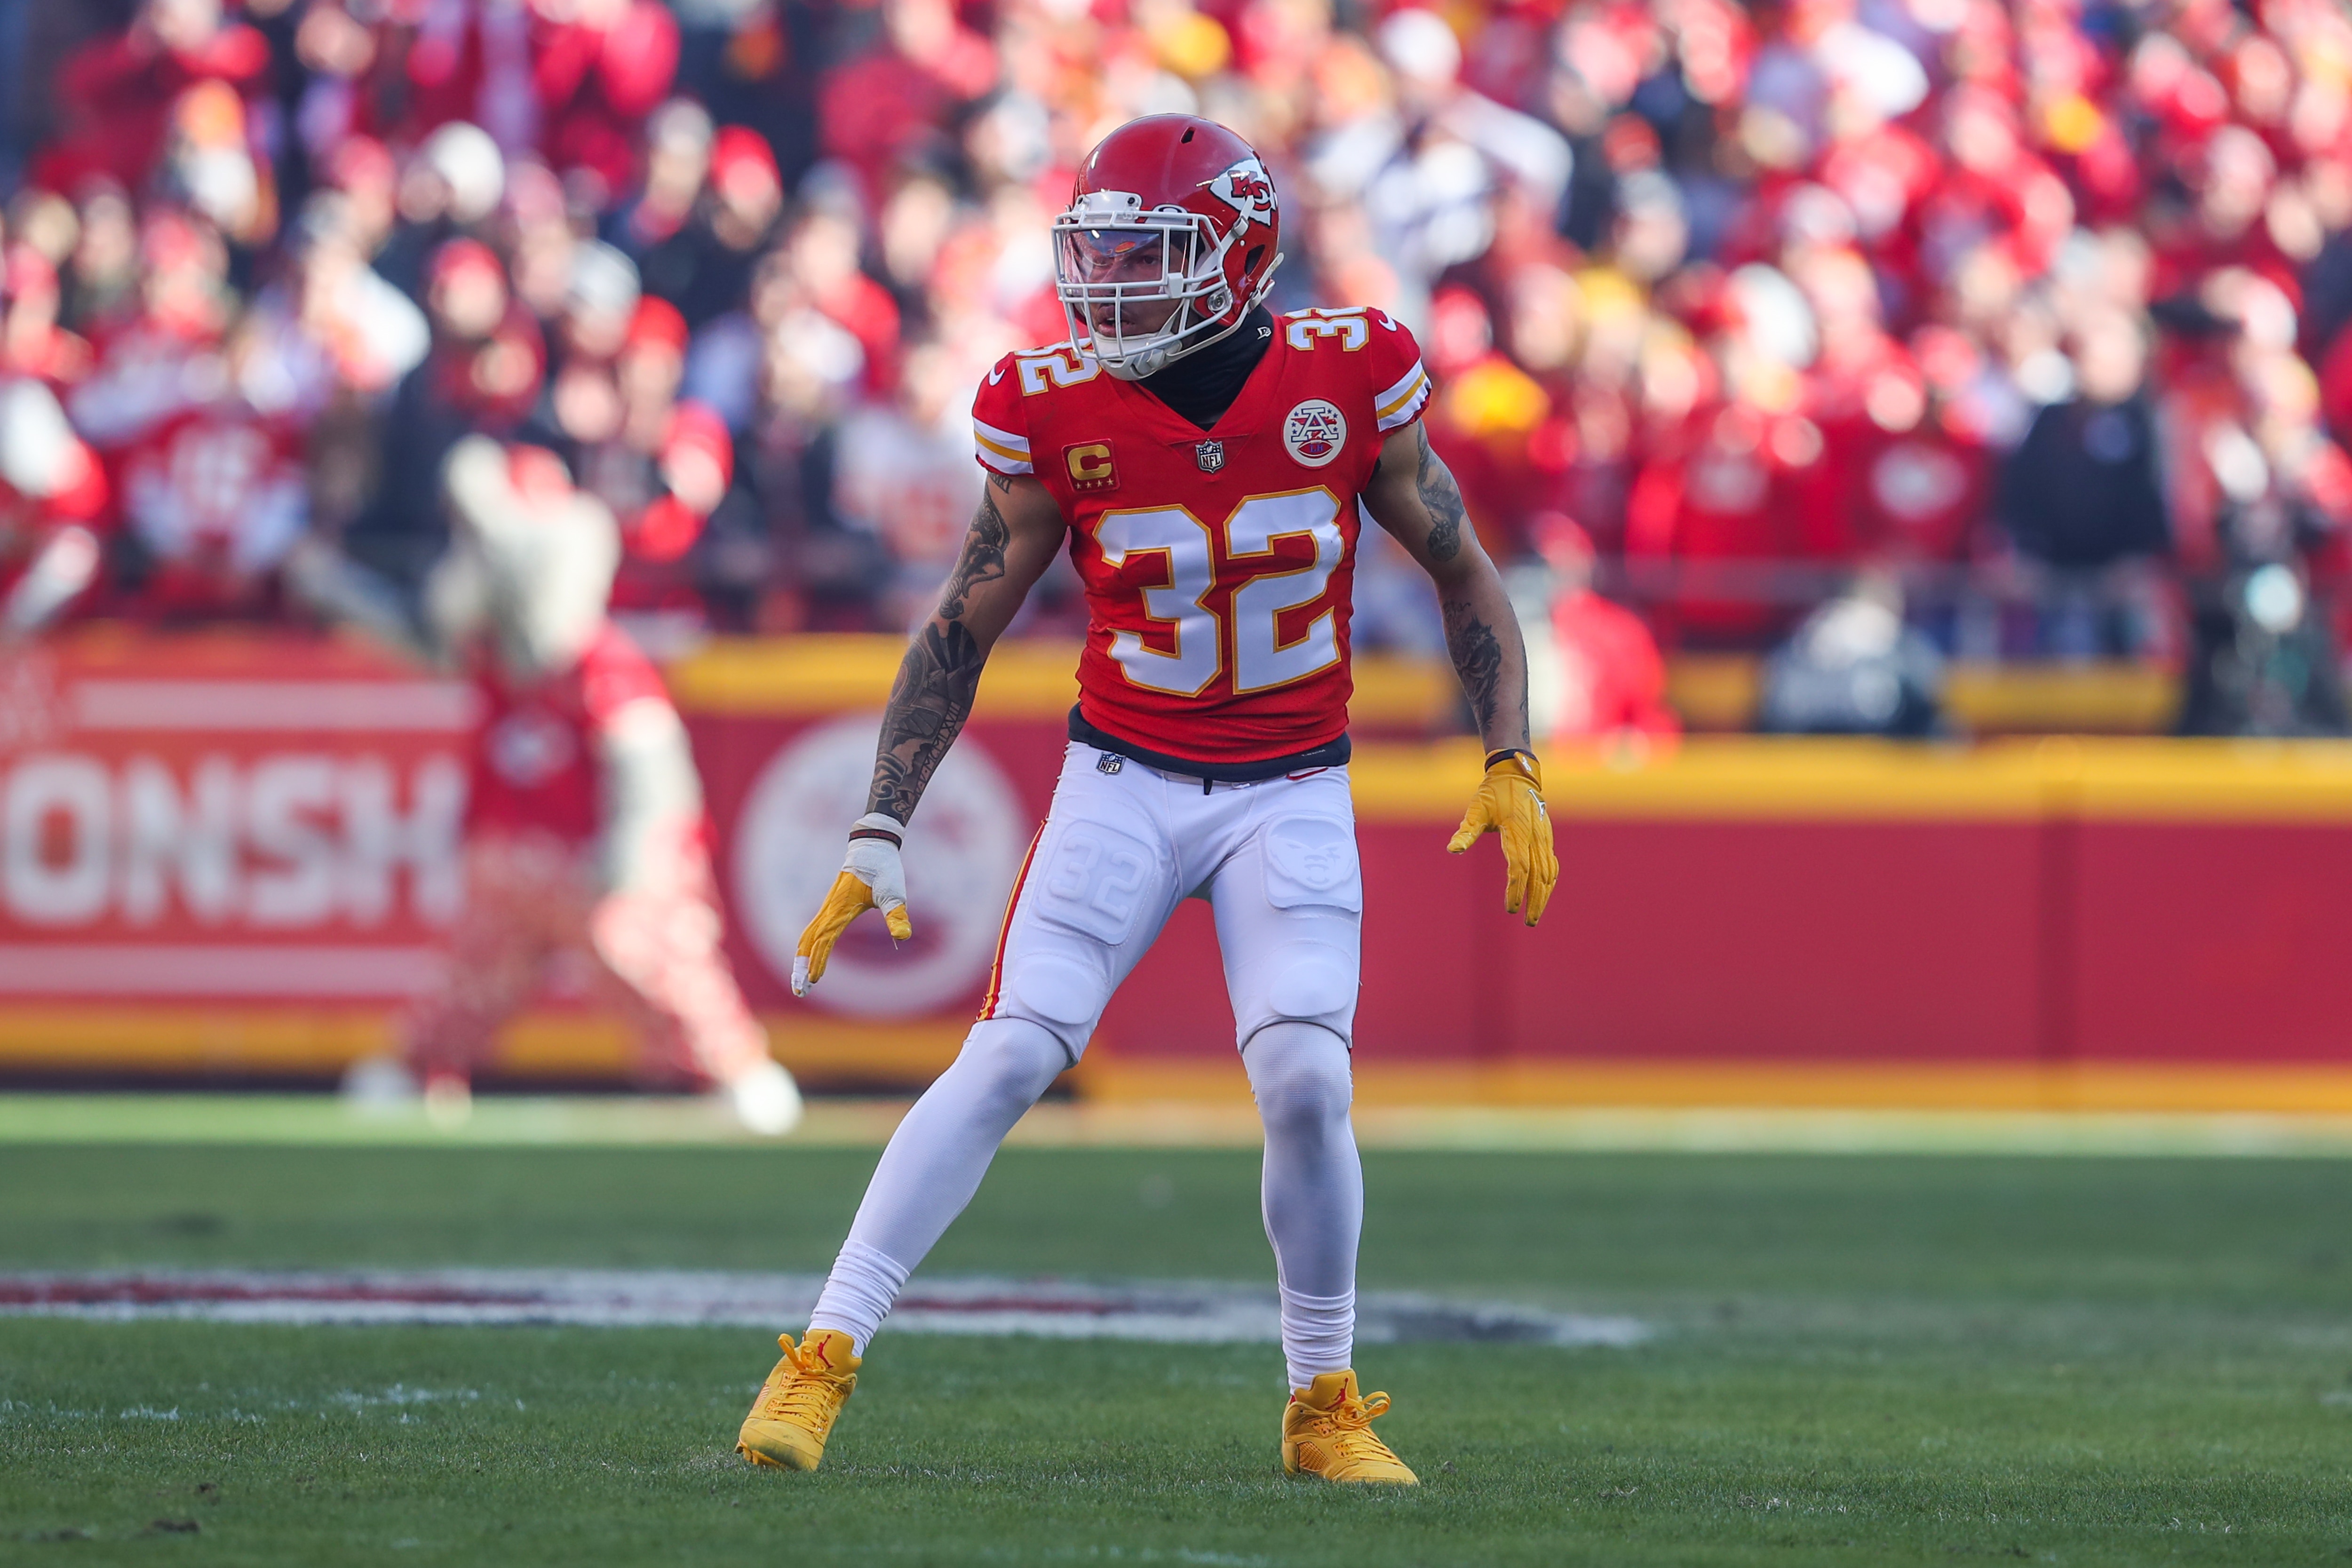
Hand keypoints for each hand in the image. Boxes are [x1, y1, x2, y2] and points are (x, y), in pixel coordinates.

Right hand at [792, 814, 913, 995]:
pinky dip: (805, 948)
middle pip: (806, 942)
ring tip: (799, 983)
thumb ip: (897, 914)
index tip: (814, 981)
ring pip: (806, 937)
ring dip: (800, 960)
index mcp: (840, 908)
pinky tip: (807, 960)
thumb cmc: (883, 869)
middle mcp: (828, 909)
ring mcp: (826, 908)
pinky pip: (812, 931)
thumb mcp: (894, 891)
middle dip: (800, 967)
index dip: (818, 960)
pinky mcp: (829, 908)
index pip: (825, 939)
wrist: (872, 847)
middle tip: (799, 992)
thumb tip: (903, 936)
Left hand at [1447, 751, 1556, 926]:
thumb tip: (1452, 850)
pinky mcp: (1548, 837)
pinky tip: (1544, 893)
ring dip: (1544, 894)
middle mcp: (1535, 835)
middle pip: (1539, 875)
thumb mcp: (1476, 809)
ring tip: (1535, 913)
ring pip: (1549, 872)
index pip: (1519, 867)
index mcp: (1517, 830)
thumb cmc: (1492, 793)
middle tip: (1528, 921)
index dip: (1515, 890)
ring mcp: (1545, 836)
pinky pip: (1552, 864)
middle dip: (1535, 900)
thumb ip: (1466, 831)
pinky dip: (1550, 881)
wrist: (1516, 774)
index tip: (1510, 908)